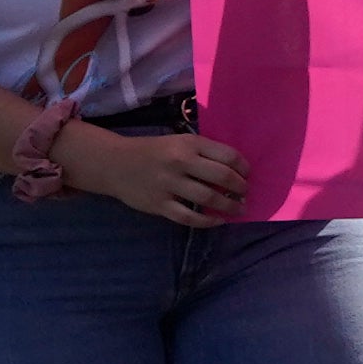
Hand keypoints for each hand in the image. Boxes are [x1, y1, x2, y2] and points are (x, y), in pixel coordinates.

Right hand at [65, 125, 250, 227]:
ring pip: (209, 199)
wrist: (114, 163)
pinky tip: (218, 221)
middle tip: (245, 194)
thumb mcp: (179, 142)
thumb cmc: (153, 151)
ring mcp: (169, 185)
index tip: (247, 174)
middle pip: (223, 177)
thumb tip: (235, 170)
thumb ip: (203, 152)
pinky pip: (189, 217)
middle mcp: (181, 163)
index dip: (244, 167)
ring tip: (239, 209)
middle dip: (241, 188)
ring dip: (230, 206)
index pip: (228, 155)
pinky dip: (208, 221)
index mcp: (189, 144)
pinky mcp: (160, 205)